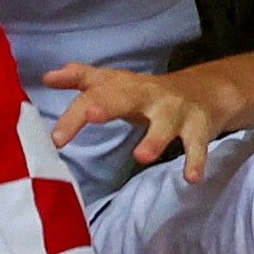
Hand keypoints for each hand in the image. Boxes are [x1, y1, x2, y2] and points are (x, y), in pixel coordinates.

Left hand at [47, 60, 239, 183]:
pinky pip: (197, 145)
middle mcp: (149, 96)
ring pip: (166, 124)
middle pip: (126, 98)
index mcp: (124, 88)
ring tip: (142, 157)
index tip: (56, 138)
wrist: (205, 90)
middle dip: (109, 105)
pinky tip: (191, 177)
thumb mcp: (115, 83)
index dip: (74, 114)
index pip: (93, 95)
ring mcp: (175, 111)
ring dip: (155, 139)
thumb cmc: (146, 92)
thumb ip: (81, 80)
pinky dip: (196, 160)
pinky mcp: (198, 127)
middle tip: (92, 115)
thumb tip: (48, 76)